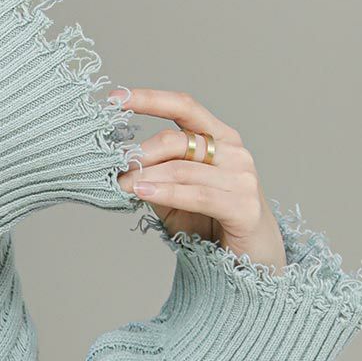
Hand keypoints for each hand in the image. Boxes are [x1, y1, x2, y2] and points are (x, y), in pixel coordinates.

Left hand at [105, 87, 287, 272]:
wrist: (250, 261)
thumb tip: (121, 166)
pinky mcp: (244, 206)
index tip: (116, 99)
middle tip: (111, 168)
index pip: (184, 107)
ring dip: (146, 177)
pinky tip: (143, 191)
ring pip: (182, 169)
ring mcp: (242, 177)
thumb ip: (155, 178)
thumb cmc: (211, 225)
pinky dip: (166, 192)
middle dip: (140, 154)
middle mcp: (234, 152)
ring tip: (120, 185)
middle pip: (177, 140)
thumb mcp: (176, 198)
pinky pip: (197, 195)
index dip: (150, 99)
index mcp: (220, 139)